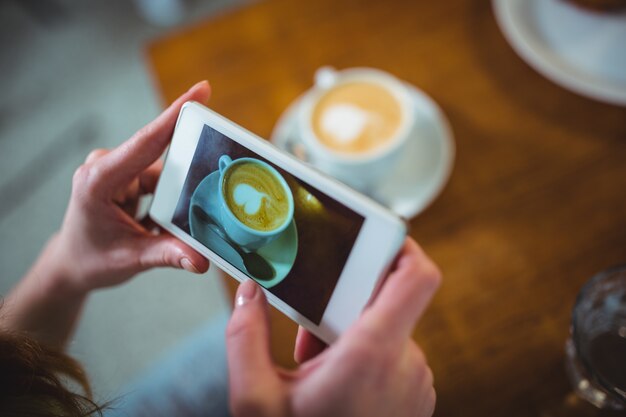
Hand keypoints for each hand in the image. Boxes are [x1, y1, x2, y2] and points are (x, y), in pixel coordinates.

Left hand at [51, 81, 210, 292]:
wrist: (73, 264)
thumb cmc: (92, 259)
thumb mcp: (130, 259)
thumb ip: (166, 255)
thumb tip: (201, 260)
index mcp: (99, 179)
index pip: (146, 142)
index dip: (175, 115)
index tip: (202, 90)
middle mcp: (107, 166)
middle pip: (161, 157)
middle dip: (185, 177)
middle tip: (204, 200)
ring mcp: (118, 169)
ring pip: (164, 172)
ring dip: (176, 196)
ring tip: (169, 225)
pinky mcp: (128, 176)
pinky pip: (161, 179)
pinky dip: (170, 199)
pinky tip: (163, 222)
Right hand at [226, 238, 440, 416]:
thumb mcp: (254, 398)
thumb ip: (245, 335)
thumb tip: (248, 290)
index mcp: (372, 353)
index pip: (418, 277)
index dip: (406, 247)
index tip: (380, 236)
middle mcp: (406, 364)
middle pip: (389, 305)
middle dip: (348, 306)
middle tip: (310, 330)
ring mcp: (416, 385)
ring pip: (388, 334)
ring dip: (352, 337)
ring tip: (313, 366)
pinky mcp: (415, 400)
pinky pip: (394, 360)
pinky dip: (365, 359)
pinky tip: (332, 384)